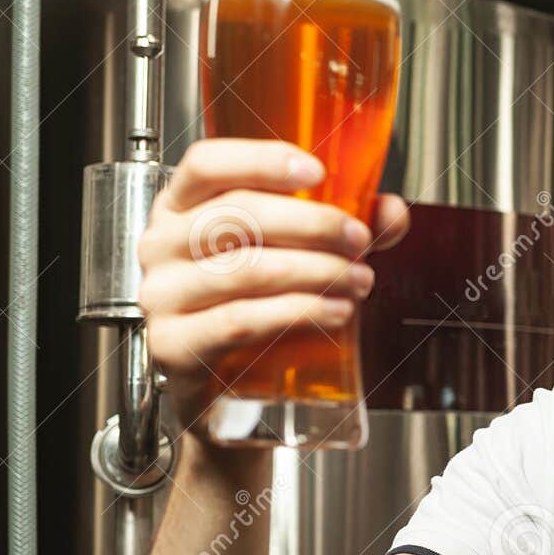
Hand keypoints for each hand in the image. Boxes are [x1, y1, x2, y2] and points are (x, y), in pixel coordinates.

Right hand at [137, 138, 410, 436]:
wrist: (225, 394)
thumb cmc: (252, 311)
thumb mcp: (296, 258)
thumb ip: (344, 229)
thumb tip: (391, 212)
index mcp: (182, 207)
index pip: (207, 164)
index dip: (262, 160)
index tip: (317, 172)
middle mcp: (162, 245)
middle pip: (238, 215)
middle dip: (313, 224)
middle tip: (360, 240)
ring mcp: (161, 296)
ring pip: (246, 270)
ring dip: (316, 272)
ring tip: (358, 281)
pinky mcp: (173, 346)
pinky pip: (240, 320)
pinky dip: (297, 313)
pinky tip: (335, 312)